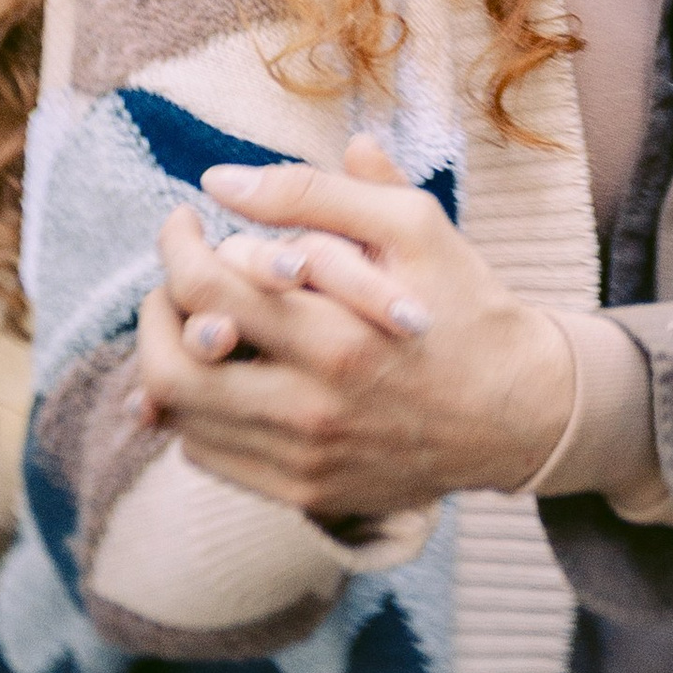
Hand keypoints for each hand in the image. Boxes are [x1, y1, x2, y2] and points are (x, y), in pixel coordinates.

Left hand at [135, 138, 574, 525]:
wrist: (519, 410)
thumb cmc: (463, 305)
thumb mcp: (411, 226)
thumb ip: (315, 194)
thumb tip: (222, 179)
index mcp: (336, 336)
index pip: (205, 291)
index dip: (176, 246)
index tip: (185, 221)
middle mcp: (311, 410)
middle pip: (170, 370)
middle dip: (153, 314)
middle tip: (175, 280)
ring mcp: (303, 461)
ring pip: (181, 419)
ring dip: (170, 359)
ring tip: (201, 321)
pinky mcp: (304, 493)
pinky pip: (209, 456)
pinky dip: (198, 412)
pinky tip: (230, 373)